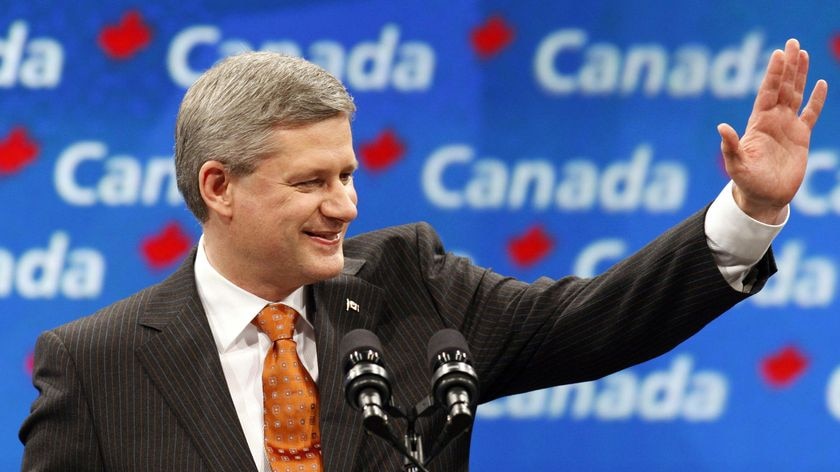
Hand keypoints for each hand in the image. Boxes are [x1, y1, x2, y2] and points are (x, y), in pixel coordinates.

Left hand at [717, 38, 827, 223]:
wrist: (764, 197)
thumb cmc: (747, 182)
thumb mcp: (736, 165)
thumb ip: (730, 146)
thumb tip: (721, 127)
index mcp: (758, 123)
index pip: (767, 93)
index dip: (773, 74)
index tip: (778, 54)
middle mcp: (773, 120)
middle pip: (782, 87)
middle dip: (787, 66)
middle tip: (792, 43)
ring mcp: (787, 127)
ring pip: (795, 94)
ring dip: (799, 75)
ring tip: (803, 53)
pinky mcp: (801, 137)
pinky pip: (811, 113)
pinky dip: (816, 99)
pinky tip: (820, 83)